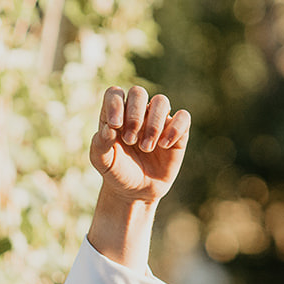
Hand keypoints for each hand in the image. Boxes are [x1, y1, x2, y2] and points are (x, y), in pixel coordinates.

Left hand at [88, 85, 190, 202]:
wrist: (136, 191)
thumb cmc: (117, 171)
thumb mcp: (102, 162)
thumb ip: (100, 144)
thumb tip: (108, 128)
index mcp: (116, 114)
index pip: (115, 93)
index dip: (115, 104)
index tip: (115, 125)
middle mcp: (138, 112)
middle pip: (138, 93)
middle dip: (134, 115)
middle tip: (130, 140)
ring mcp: (158, 120)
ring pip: (161, 101)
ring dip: (153, 124)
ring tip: (146, 147)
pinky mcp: (177, 131)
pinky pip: (183, 116)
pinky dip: (175, 128)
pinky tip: (164, 145)